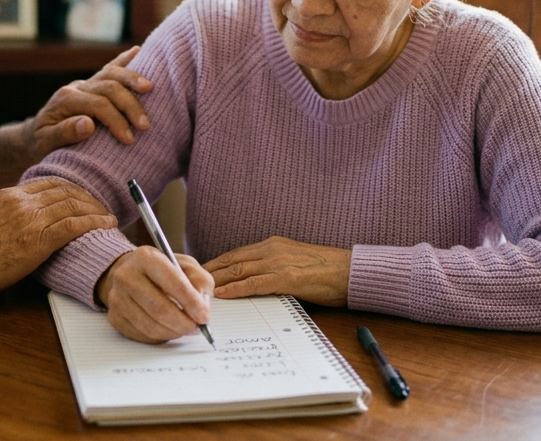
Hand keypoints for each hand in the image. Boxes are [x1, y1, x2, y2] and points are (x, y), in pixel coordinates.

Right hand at [0, 178, 116, 299]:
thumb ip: (5, 218)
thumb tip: (19, 227)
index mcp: (7, 195)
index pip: (48, 183)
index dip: (71, 188)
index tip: (82, 197)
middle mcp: (21, 201)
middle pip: (65, 190)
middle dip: (88, 198)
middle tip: (102, 207)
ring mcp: (29, 218)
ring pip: (73, 204)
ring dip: (96, 210)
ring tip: (108, 217)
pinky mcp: (37, 239)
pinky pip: (74, 224)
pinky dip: (94, 222)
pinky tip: (105, 225)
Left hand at [25, 46, 152, 156]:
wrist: (32, 137)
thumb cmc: (39, 144)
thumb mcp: (45, 144)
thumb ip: (64, 133)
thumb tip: (88, 124)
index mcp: (65, 100)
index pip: (98, 105)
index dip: (116, 120)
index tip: (129, 138)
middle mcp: (76, 87)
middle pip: (108, 87)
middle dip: (129, 104)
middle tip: (145, 125)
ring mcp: (84, 84)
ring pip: (111, 73)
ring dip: (133, 80)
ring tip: (150, 88)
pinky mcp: (91, 85)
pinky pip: (108, 69)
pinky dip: (123, 60)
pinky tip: (138, 50)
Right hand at [95, 246, 213, 343]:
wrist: (129, 274)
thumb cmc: (162, 270)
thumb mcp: (184, 265)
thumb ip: (200, 279)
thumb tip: (202, 304)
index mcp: (146, 257)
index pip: (172, 282)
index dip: (192, 303)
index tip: (204, 317)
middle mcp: (126, 276)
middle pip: (159, 309)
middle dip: (183, 323)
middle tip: (196, 328)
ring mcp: (117, 298)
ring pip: (150, 326)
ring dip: (173, 332)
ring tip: (184, 328)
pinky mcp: (114, 317)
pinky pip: (142, 335)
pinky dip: (160, 336)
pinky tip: (168, 329)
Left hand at [204, 237, 350, 305]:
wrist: (352, 271)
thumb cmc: (326, 272)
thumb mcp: (294, 264)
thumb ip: (273, 270)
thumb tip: (251, 284)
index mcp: (273, 245)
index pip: (235, 254)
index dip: (215, 264)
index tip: (197, 273)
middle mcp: (272, 249)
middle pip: (231, 260)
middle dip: (208, 272)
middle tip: (188, 283)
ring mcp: (279, 262)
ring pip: (239, 270)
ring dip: (216, 281)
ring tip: (197, 291)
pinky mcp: (288, 277)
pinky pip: (255, 283)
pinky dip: (236, 289)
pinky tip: (223, 295)